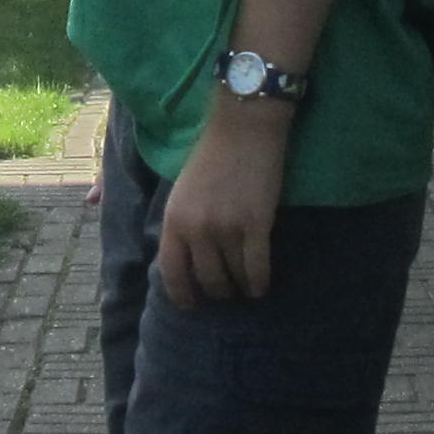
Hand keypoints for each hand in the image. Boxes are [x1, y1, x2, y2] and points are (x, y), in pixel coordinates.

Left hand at [155, 100, 290, 307]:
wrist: (243, 128)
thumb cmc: (212, 156)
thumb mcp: (182, 191)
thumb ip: (181, 224)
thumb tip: (184, 259)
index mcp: (174, 219)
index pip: (172, 271)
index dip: (182, 294)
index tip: (191, 305)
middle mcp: (197, 229)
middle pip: (206, 278)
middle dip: (217, 292)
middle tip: (226, 295)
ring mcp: (227, 228)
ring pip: (233, 276)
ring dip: (240, 288)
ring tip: (245, 291)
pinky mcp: (257, 224)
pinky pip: (257, 267)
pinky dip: (260, 282)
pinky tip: (262, 288)